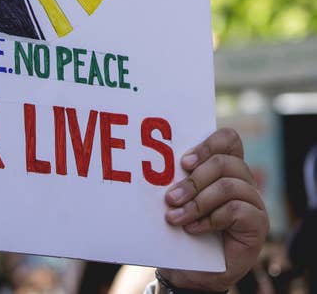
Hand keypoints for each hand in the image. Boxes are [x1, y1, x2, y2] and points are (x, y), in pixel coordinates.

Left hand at [159, 127, 268, 290]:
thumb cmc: (182, 229)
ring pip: (228, 185)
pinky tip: (193, 228)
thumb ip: (176, 178)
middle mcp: (243, 180)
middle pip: (225, 162)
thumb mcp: (177, 198)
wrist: (192, 271)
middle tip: (170, 197)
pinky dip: (209, 218)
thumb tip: (152, 162)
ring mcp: (253, 202)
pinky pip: (235, 210)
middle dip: (193, 180)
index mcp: (226, 167)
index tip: (183, 161)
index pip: (229, 139)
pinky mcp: (258, 224)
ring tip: (175, 216)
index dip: (208, 144)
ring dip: (197, 201)